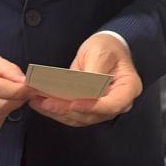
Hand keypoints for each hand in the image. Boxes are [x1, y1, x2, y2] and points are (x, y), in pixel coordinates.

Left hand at [28, 33, 142, 128]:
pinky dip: (55, 110)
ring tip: (37, 102)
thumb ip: (94, 73)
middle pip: (92, 115)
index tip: (73, 103)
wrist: (104, 49)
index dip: (92, 106)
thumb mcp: (101, 53)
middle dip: (67, 110)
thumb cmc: (107, 47)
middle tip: (46, 102)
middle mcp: (117, 103)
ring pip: (79, 118)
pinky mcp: (88, 108)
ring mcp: (102, 109)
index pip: (111, 105)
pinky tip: (40, 103)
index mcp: (128, 89)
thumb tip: (84, 91)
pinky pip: (71, 114)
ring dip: (57, 112)